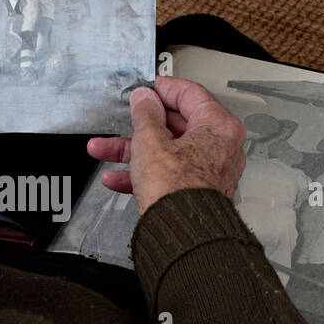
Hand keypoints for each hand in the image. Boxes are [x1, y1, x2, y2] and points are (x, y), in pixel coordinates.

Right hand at [86, 76, 246, 215]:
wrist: (182, 234)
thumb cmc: (178, 190)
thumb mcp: (150, 141)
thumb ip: (145, 114)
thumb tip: (144, 99)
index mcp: (219, 126)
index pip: (190, 94)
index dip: (162, 89)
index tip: (145, 88)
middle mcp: (220, 147)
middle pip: (175, 125)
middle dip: (139, 125)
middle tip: (124, 117)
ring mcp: (208, 171)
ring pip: (165, 152)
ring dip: (131, 151)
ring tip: (104, 149)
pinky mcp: (195, 191)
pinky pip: (166, 174)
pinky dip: (142, 174)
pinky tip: (116, 178)